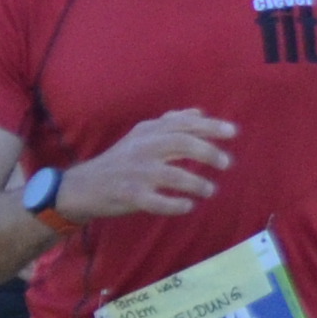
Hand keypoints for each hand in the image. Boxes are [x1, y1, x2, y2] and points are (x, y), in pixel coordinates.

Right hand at [63, 109, 232, 223]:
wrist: (83, 186)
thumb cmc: (121, 160)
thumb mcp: (142, 135)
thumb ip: (171, 123)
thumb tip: (200, 112)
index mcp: (147, 132)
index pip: (182, 124)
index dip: (209, 126)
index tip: (233, 132)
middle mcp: (142, 148)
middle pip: (180, 143)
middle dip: (208, 152)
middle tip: (227, 162)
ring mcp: (136, 172)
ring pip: (172, 175)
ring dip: (196, 183)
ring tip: (211, 189)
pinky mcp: (129, 195)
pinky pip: (157, 201)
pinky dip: (176, 204)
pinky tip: (189, 205)